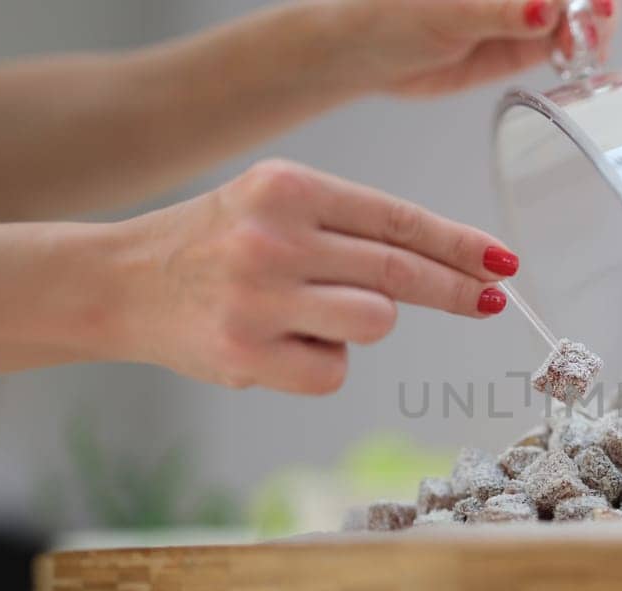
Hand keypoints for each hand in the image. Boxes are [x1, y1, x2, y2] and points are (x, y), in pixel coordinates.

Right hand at [112, 159, 519, 394]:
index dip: (458, 245)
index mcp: (288, 187)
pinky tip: (279, 344)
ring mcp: (259, 298)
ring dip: (362, 324)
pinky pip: (333, 371)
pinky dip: (321, 364)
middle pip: (399, 271)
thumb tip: (449, 263)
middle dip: (456, 289)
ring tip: (310, 313)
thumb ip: (349, 226)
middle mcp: (274, 237)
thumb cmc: (215, 245)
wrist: (120, 282)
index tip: (501, 262)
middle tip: (490, 300)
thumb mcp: (275, 206)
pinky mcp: (246, 355)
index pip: (398, 219)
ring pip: (375, 321)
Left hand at [320, 0, 619, 96]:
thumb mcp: (448, 12)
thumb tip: (545, 9)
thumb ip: (500, 11)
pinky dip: (578, 54)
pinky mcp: (523, 46)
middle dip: (593, 10)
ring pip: (577, 19)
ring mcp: (524, 13)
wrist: (368, 53)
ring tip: (586, 50)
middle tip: (594, 29)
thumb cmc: (392, 12)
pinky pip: (563, 46)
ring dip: (591, 32)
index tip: (595, 5)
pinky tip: (582, 62)